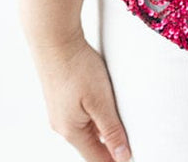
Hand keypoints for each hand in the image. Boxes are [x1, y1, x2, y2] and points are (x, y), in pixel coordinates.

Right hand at [31, 33, 132, 161]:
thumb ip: (111, 130)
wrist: (54, 38)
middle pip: (91, 145)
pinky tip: (106, 100)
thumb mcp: (100, 100)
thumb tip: (122, 157)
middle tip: (133, 136)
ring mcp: (59, 111)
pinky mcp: (61, 97)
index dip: (116, 158)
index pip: (97, 158)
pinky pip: (82, 113)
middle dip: (111, 143)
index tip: (132, 155)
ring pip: (87, 128)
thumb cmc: (77, 67)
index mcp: (71, 131)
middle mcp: (62, 126)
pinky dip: (96, 112)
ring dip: (104, 126)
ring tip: (122, 116)